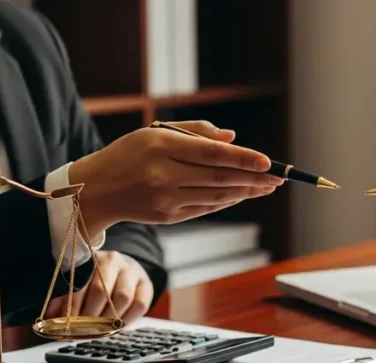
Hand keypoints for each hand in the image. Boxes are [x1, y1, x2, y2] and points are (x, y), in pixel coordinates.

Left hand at [45, 250, 153, 324]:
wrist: (123, 269)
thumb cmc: (96, 279)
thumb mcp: (78, 283)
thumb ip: (63, 299)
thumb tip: (48, 319)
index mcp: (90, 258)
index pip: (79, 284)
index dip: (72, 308)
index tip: (67, 325)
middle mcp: (113, 260)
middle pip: (101, 291)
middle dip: (90, 316)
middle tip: (83, 331)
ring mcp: (132, 271)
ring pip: (122, 297)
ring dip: (109, 319)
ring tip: (100, 330)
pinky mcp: (146, 284)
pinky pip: (140, 304)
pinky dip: (128, 319)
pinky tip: (117, 326)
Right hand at [70, 120, 283, 238]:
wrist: (96, 190)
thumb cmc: (130, 154)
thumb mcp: (155, 133)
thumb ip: (194, 132)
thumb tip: (232, 138)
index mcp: (160, 147)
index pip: (211, 154)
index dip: (242, 158)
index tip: (267, 161)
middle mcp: (163, 175)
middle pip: (219, 178)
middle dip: (253, 178)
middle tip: (278, 177)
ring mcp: (165, 200)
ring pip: (216, 196)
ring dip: (246, 192)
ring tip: (268, 186)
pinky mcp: (168, 217)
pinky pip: (206, 208)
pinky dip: (227, 201)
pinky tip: (243, 194)